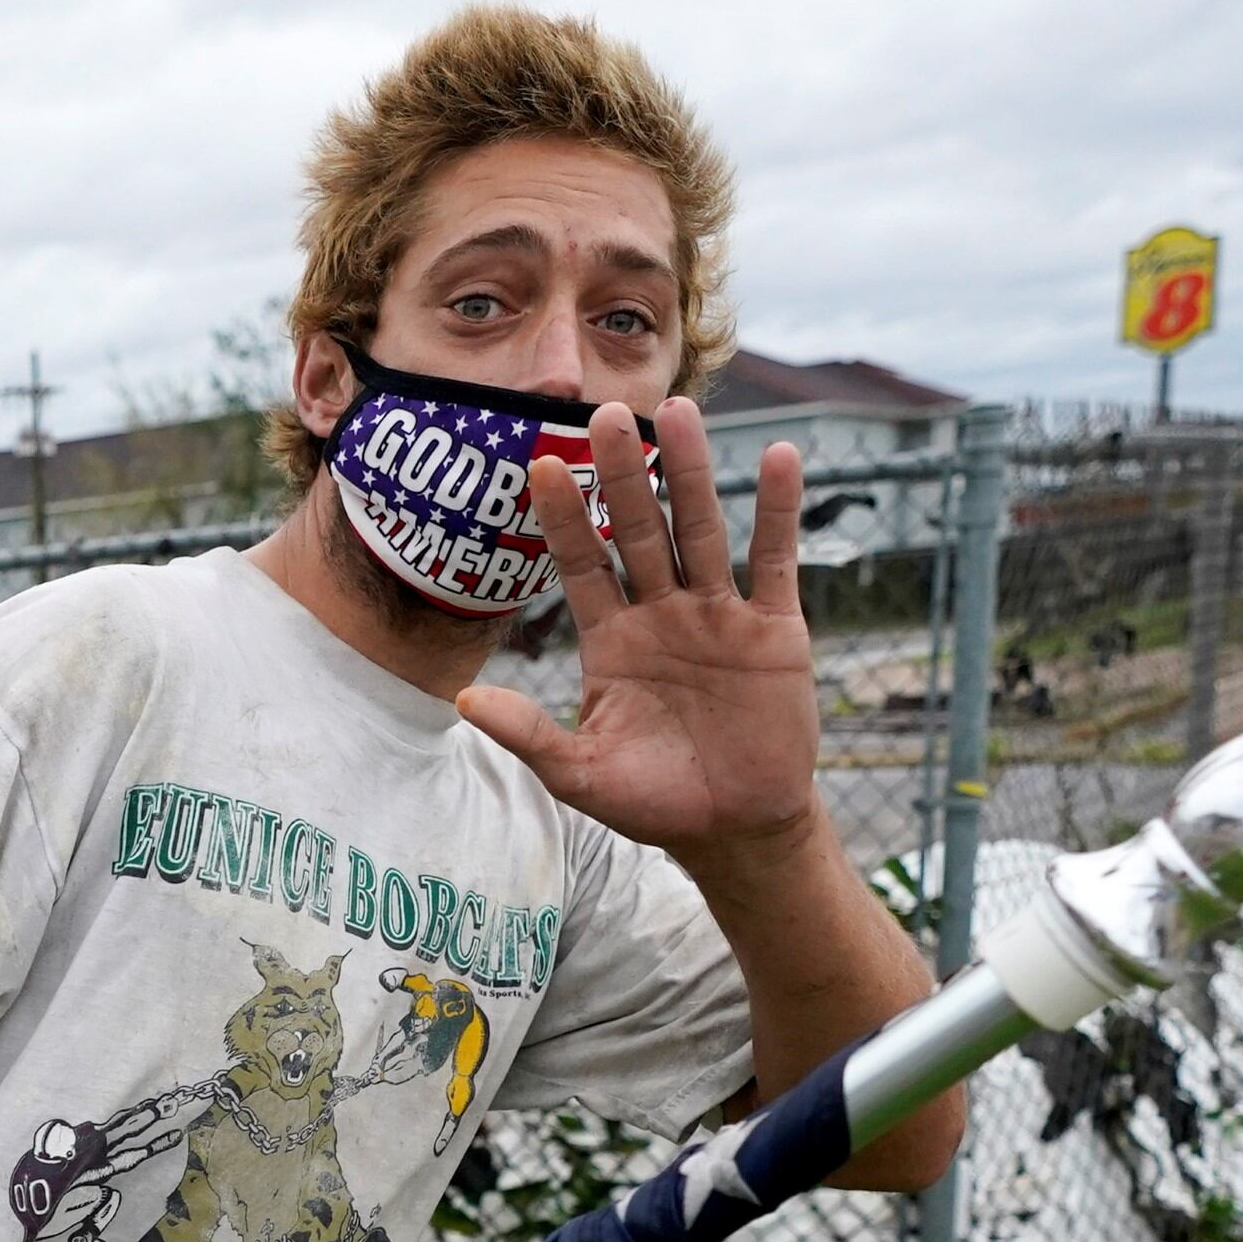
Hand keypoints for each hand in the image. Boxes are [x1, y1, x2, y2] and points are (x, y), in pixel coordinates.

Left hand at [457, 399, 825, 873]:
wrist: (735, 829)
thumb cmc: (653, 802)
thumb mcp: (581, 774)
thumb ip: (530, 735)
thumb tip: (463, 703)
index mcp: (612, 638)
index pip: (582, 563)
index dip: (564, 517)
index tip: (540, 465)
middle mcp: (662, 613)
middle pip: (639, 529)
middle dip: (624, 474)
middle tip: (606, 411)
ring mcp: (718, 615)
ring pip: (702, 530)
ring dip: (692, 473)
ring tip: (679, 411)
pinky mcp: (773, 628)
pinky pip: (775, 561)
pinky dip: (779, 511)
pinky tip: (779, 456)